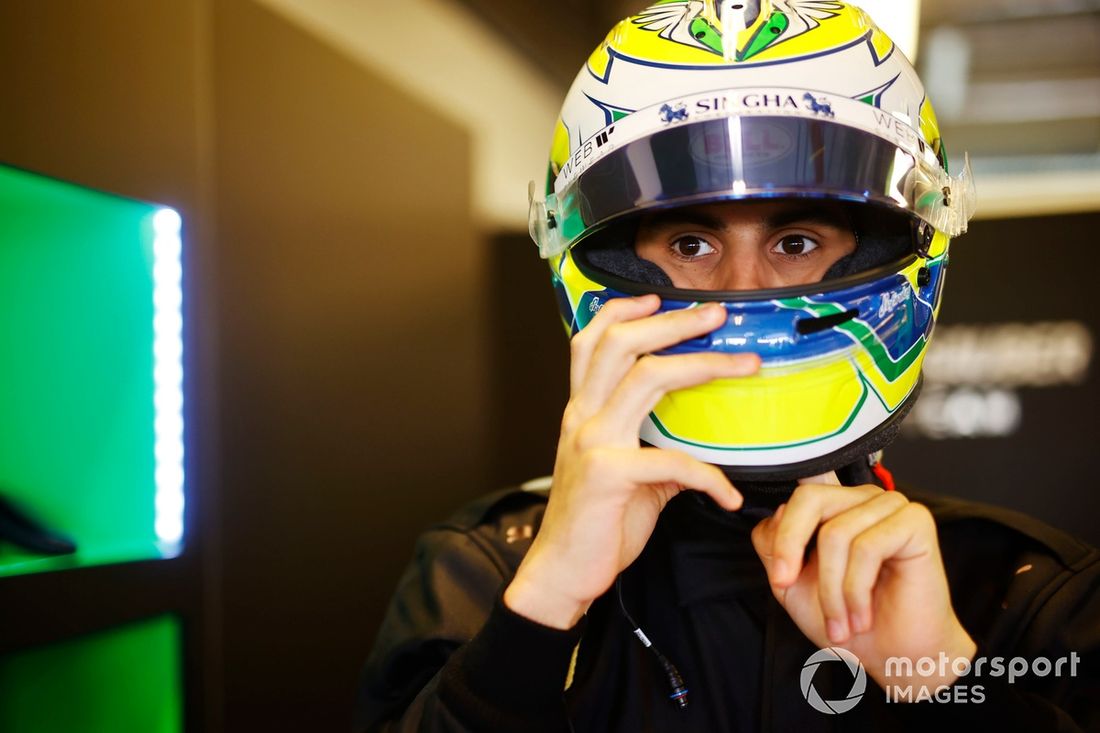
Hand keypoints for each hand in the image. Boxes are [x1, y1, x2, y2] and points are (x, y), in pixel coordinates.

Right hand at [504, 295, 758, 628]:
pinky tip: (729, 494)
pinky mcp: (609, 475)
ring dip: (703, 366)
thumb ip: (657, 450)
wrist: (563, 572)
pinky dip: (709, 477)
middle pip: (621, 344)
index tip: (659, 299)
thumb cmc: (594, 523)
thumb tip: (700, 445)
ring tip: (743, 365)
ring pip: (647, 379)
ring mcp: (593, 442)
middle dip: (673, 323)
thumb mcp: (626, 474)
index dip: (622, 312)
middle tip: (716, 314)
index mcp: (583, 411)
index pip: (592, 342)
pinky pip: (672, 462)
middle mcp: (583, 416)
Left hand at [750, 478, 975, 689]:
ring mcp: (891, 506)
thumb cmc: (847, 619)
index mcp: (835, 505)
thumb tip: (775, 514)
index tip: (780, 579)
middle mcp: (862, 498)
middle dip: (792, 550)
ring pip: (836, 533)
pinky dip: (857, 590)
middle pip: (810, 500)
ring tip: (841, 622)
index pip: (797, 495)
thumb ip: (773, 544)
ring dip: (832, 589)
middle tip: (791, 587)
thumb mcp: (792, 581)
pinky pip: (868, 548)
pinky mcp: (916, 523)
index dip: (782, 535)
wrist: (893, 657)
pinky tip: (862, 616)